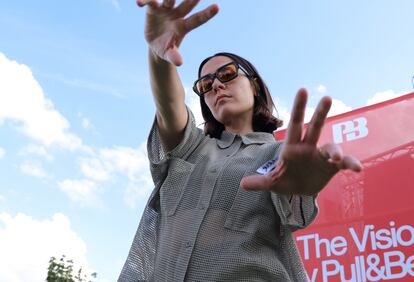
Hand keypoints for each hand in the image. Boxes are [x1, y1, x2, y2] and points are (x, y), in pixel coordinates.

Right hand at [137, 0, 218, 65]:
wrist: (156, 43)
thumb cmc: (166, 49)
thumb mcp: (169, 54)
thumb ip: (174, 56)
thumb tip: (179, 63)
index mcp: (184, 26)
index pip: (197, 19)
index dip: (206, 14)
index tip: (217, 7)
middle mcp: (177, 15)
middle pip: (186, 5)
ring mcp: (165, 10)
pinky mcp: (153, 8)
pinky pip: (150, 2)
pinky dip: (145, 1)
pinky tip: (139, 3)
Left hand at [241, 88, 361, 195]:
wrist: (300, 191)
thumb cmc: (285, 181)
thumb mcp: (272, 183)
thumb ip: (259, 183)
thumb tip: (242, 185)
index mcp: (292, 148)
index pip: (295, 125)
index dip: (298, 108)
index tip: (303, 90)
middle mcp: (308, 148)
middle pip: (314, 127)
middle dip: (320, 113)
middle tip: (327, 98)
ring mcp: (321, 156)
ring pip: (330, 146)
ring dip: (335, 150)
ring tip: (335, 158)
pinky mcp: (332, 167)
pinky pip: (344, 162)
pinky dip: (350, 163)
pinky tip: (357, 168)